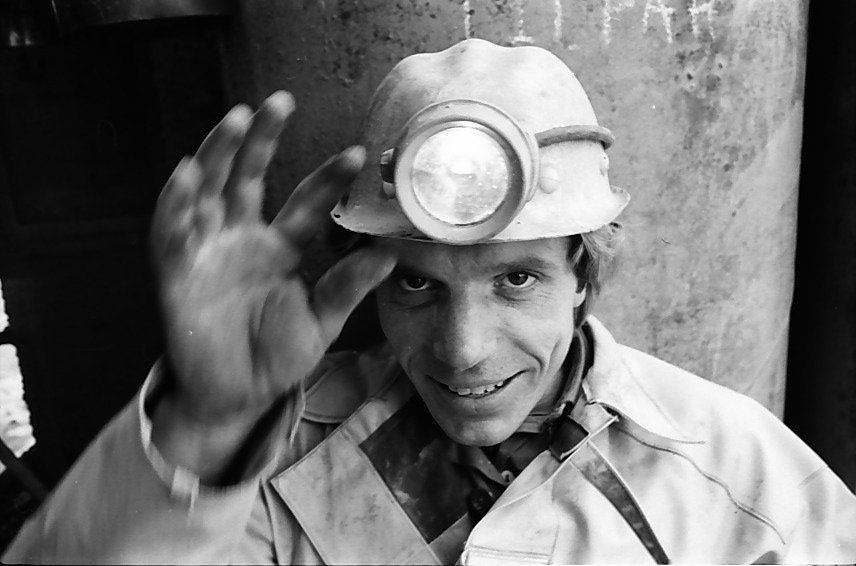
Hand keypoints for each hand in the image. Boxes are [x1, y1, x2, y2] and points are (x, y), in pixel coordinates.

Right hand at [150, 91, 395, 428]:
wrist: (236, 398)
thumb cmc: (277, 357)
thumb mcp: (320, 321)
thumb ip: (347, 288)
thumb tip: (388, 254)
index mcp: (281, 248)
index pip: (306, 204)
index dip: (328, 180)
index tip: (357, 156)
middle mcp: (243, 240)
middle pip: (248, 178)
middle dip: (262, 141)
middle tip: (280, 102)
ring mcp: (209, 252)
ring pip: (209, 192)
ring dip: (218, 155)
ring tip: (237, 120)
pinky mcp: (178, 273)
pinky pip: (173, 233)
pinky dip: (177, 204)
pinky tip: (186, 173)